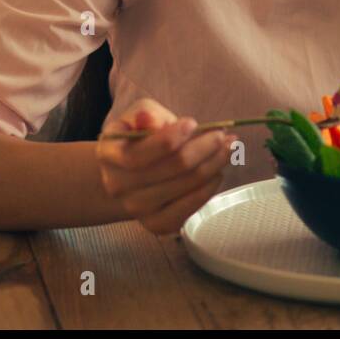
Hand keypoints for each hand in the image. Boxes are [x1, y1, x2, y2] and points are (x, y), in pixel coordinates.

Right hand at [96, 98, 238, 234]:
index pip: (139, 154)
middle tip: (225, 135)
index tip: (193, 122)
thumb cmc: (140, 137)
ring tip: (229, 148)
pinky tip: (218, 172)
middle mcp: (119, 186)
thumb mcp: (139, 115)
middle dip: (205, 147)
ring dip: (214, 164)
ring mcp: (137, 209)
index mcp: (109, 155)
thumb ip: (147, 114)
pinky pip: (189, 208)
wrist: (130, 174)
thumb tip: (153, 121)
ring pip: (187, 186)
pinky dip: (209, 188)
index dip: (171, 138)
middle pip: (173, 168)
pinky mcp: (158, 224)